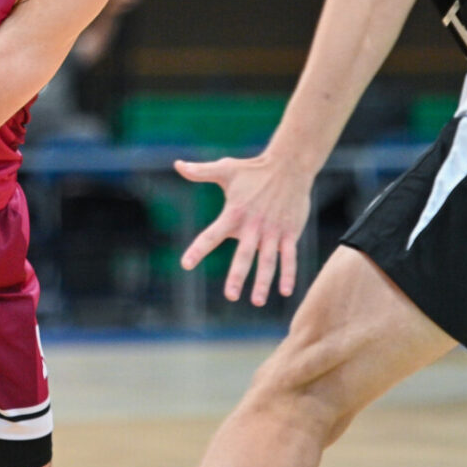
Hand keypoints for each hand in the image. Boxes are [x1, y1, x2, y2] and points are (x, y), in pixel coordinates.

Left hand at [173, 153, 313, 305]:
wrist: (289, 166)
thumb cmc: (253, 170)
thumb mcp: (225, 169)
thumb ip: (200, 171)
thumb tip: (177, 164)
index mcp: (234, 213)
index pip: (211, 235)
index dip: (198, 250)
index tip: (185, 264)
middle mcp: (253, 226)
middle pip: (244, 256)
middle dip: (237, 277)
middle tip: (230, 296)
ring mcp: (273, 231)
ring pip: (268, 261)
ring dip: (263, 282)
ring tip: (256, 301)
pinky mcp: (290, 233)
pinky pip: (289, 257)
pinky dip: (288, 274)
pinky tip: (285, 291)